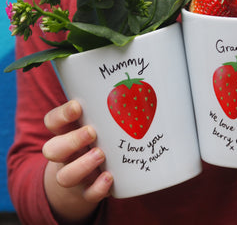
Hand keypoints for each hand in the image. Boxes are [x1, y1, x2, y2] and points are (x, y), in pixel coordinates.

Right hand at [42, 100, 112, 221]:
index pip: (53, 121)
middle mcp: (66, 154)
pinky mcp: (86, 191)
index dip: (62, 114)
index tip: (78, 106)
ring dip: (82, 165)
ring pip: (65, 175)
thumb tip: (143, 82)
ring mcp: (74, 174)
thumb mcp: (100, 120)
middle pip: (52, 149)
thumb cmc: (100, 137)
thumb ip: (111, 106)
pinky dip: (97, 188)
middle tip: (92, 132)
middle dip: (71, 140)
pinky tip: (109, 178)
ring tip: (101, 154)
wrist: (89, 176)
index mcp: (67, 131)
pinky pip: (87, 194)